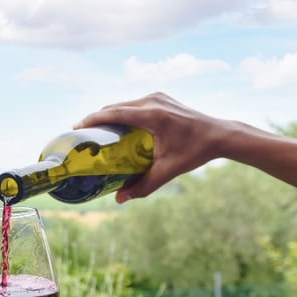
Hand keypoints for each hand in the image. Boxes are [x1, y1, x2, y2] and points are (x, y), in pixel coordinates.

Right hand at [75, 91, 231, 201]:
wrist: (220, 135)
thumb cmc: (195, 152)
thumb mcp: (168, 170)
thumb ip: (143, 186)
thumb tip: (119, 200)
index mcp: (152, 115)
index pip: (113, 113)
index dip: (92, 119)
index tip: (76, 127)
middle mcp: (153, 101)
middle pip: (115, 107)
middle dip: (97, 119)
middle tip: (83, 134)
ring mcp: (158, 97)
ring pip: (124, 104)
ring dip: (109, 115)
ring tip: (97, 131)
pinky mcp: (161, 98)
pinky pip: (134, 104)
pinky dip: (122, 113)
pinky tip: (117, 126)